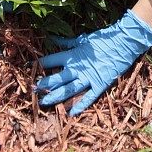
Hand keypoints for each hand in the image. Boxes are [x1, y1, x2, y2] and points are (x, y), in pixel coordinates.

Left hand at [35, 9, 151, 115]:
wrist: (123, 43)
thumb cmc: (102, 39)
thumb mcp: (82, 39)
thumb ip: (66, 42)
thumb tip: (51, 38)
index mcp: (72, 56)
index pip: (51, 60)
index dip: (39, 64)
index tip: (28, 67)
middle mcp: (77, 69)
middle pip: (57, 79)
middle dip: (44, 85)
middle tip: (32, 91)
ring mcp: (88, 78)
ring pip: (69, 90)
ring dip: (56, 97)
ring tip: (44, 103)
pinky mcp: (99, 84)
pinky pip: (88, 97)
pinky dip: (80, 105)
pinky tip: (70, 113)